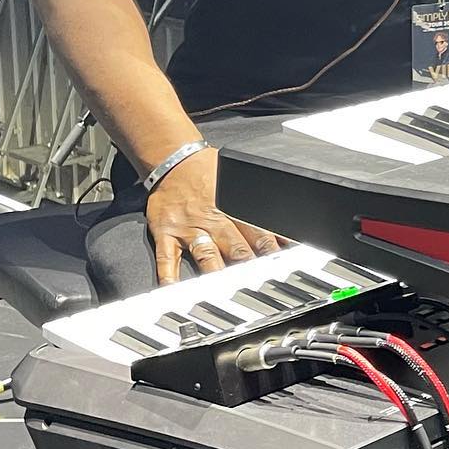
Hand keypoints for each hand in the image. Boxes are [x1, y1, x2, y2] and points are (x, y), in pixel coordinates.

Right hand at [144, 145, 282, 284]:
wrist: (174, 159)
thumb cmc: (207, 171)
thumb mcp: (238, 180)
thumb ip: (256, 205)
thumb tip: (283, 227)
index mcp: (232, 207)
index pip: (257, 230)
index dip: (270, 248)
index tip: (280, 263)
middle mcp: (212, 218)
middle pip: (235, 245)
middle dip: (248, 263)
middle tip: (258, 279)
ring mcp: (188, 227)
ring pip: (205, 253)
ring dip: (216, 270)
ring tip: (224, 288)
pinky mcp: (166, 232)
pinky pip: (167, 257)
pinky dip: (169, 275)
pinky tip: (173, 288)